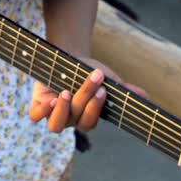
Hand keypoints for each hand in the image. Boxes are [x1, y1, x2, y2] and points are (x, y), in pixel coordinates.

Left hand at [28, 57, 144, 133]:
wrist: (67, 56)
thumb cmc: (90, 72)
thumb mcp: (109, 80)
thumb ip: (125, 90)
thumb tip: (144, 96)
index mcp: (86, 118)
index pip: (90, 123)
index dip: (96, 109)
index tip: (104, 90)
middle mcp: (69, 120)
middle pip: (77, 120)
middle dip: (86, 99)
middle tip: (95, 80)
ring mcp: (52, 113)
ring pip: (56, 124)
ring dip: (63, 110)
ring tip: (67, 93)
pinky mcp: (38, 103)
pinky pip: (36, 115)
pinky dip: (43, 111)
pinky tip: (52, 99)